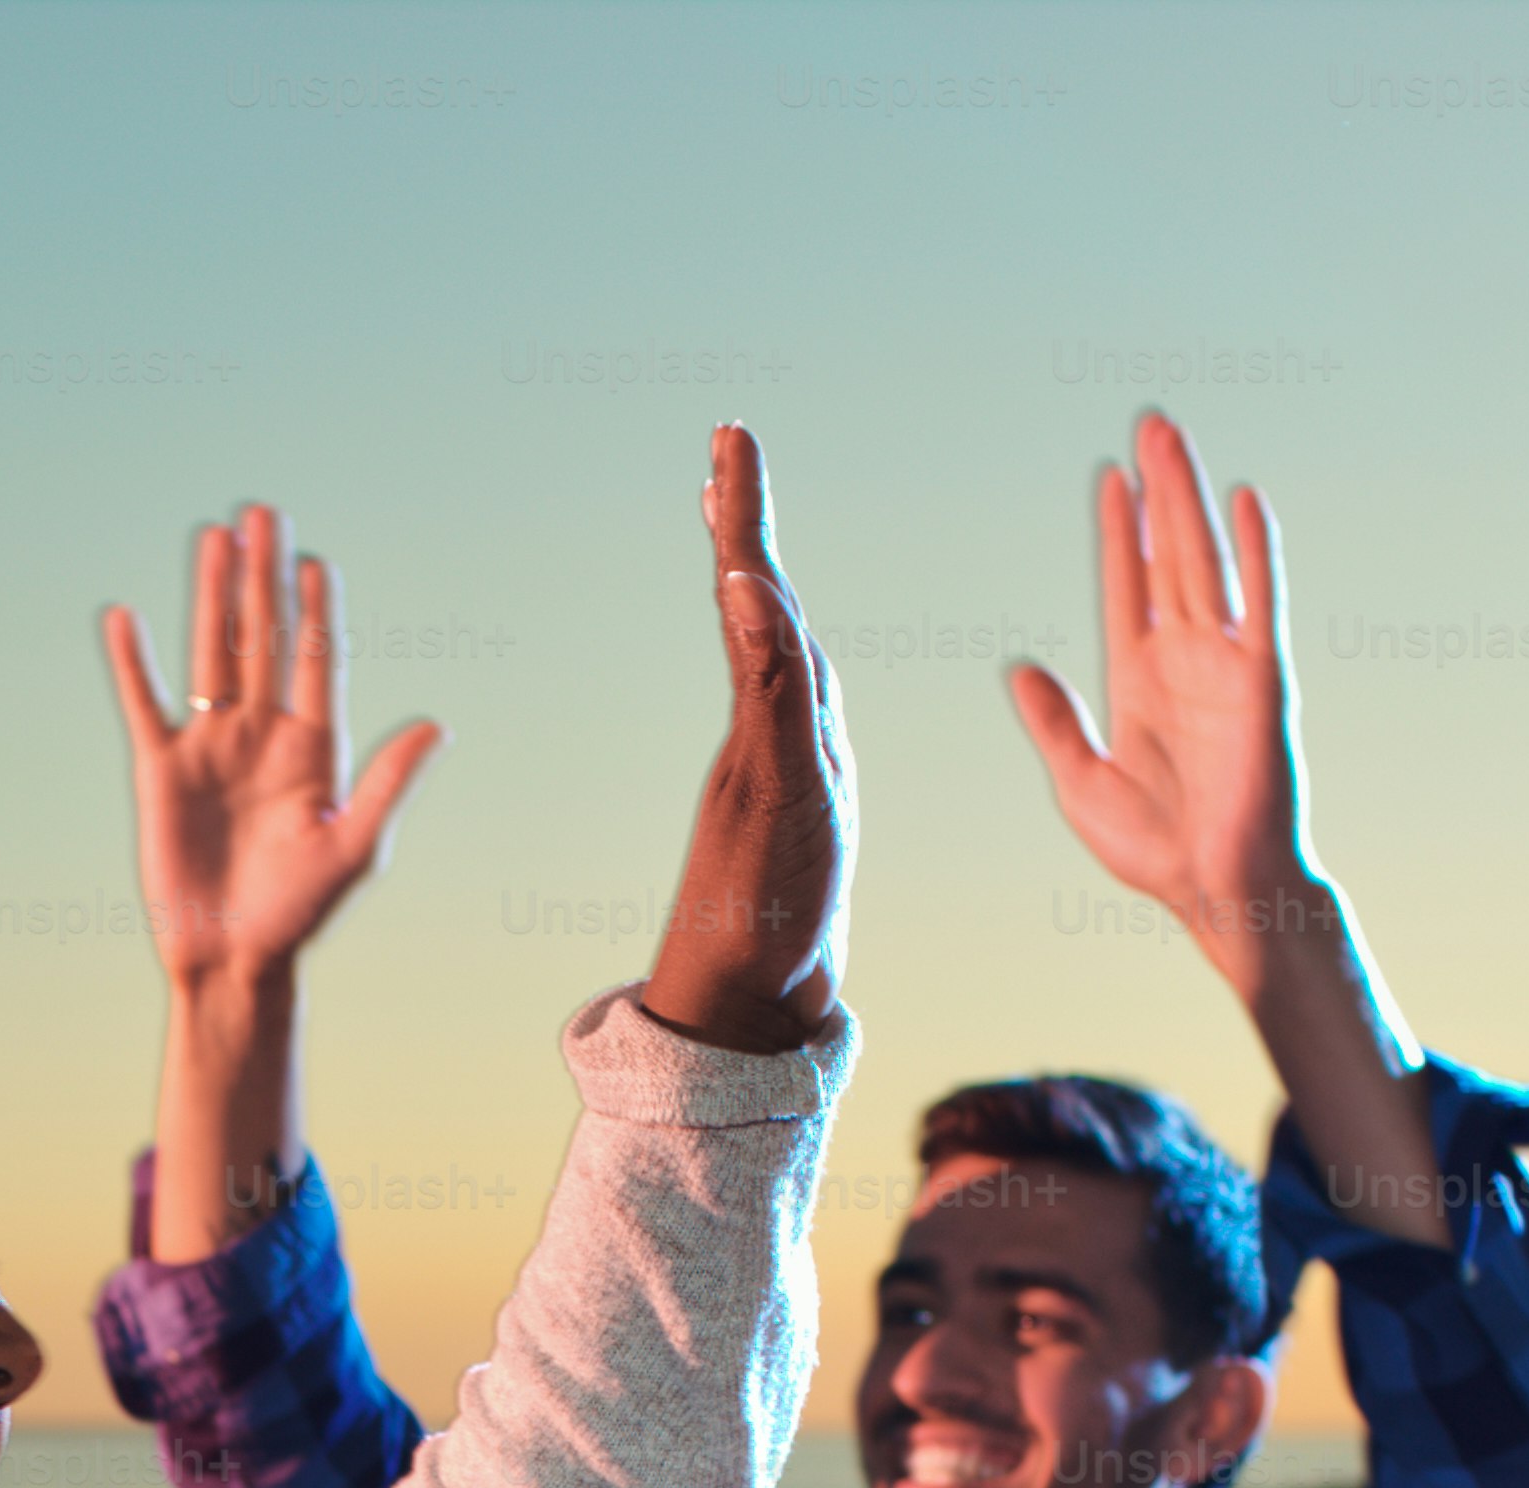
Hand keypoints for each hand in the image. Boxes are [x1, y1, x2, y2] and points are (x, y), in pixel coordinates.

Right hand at [102, 505, 444, 998]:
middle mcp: (261, 734)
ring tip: (214, 539)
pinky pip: (144, 703)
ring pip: (210, 654)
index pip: (313, 660)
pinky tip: (124, 618)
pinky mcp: (161, 770)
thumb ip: (387, 782)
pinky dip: (132, 663)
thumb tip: (436, 725)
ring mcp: (211, 747)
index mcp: (312, 747)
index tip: (315, 560)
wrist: (232, 957)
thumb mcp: (354, 846)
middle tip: (263, 513)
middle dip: (263, 577)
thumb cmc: (300, 912)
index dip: (313, 610)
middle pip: (261, 638)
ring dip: (211, 596)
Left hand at [637, 425, 853, 1054]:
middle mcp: (767, 731)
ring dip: (764, 587)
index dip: (742, 516)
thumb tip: (743, 582)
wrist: (755, 1006)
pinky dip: (793, 665)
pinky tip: (792, 663)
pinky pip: (797, 712)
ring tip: (748, 534)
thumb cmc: (762, 907)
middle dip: (748, 527)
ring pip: (776, 655)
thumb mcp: (774, 788)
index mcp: (758, 716)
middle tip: (728, 452)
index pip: (750, 594)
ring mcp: (784, 769)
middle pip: (759, 608)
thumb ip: (768, 685)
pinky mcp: (802, 808)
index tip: (727, 440)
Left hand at [1010, 409, 1325, 988]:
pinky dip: (1254, 553)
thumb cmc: (1156, 849)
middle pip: (1168, 555)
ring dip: (1188, 499)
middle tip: (1148, 426)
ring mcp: (1224, 664)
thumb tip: (1021, 669)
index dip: (1120, 532)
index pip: (1127, 585)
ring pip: (1204, 561)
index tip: (1110, 479)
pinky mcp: (1261, 680)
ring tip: (1173, 440)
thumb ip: (1053, 723)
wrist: (1215, 889)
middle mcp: (1183, 660)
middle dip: (1157, 492)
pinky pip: (1260, 604)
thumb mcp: (1080, 784)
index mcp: (1138, 681)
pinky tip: (1244, 502)